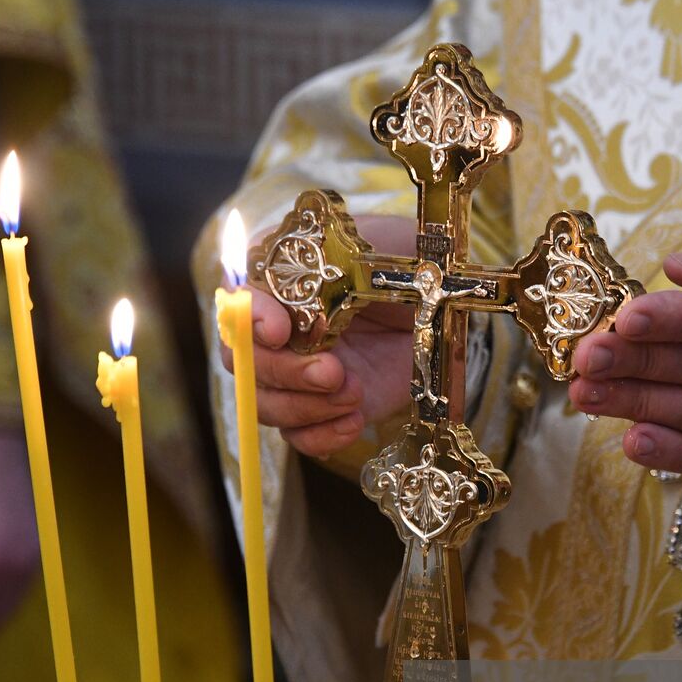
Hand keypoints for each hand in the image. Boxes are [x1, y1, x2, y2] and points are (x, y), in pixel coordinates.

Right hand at [219, 216, 416, 457]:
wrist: (445, 298)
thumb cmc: (404, 259)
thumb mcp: (372, 244)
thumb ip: (329, 261)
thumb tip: (292, 295)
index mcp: (275, 283)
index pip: (236, 304)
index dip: (250, 322)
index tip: (281, 330)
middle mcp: (277, 332)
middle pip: (245, 366)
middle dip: (285, 373)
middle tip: (333, 372)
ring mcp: (299, 373)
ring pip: (267, 406)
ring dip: (305, 407)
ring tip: (353, 394)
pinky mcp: (327, 407)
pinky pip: (302, 437)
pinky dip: (321, 436)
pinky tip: (353, 422)